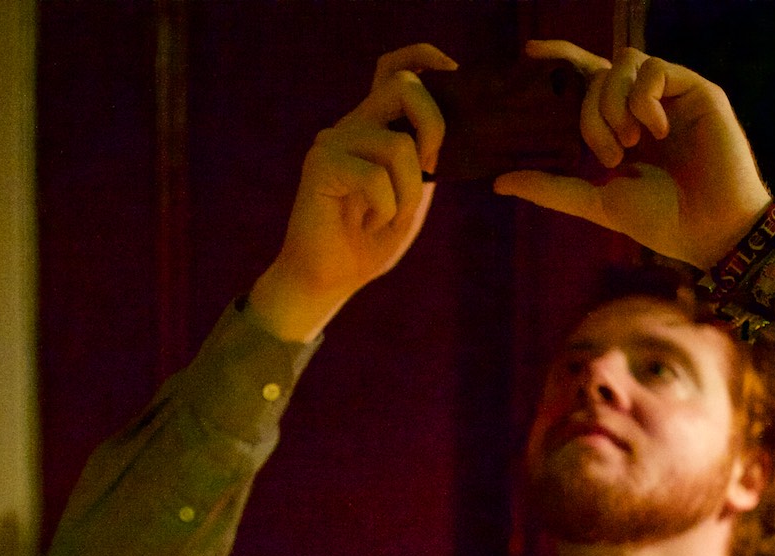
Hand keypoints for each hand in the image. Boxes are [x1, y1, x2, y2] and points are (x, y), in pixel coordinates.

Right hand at [251, 44, 455, 340]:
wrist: (329, 278)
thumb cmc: (370, 242)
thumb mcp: (413, 196)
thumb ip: (427, 160)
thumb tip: (453, 132)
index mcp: (375, 127)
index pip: (394, 67)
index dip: (424, 58)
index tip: (452, 75)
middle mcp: (353, 124)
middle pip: (405, 86)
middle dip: (434, 127)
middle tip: (432, 168)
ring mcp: (334, 140)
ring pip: (399, 144)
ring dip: (408, 192)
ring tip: (388, 217)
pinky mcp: (320, 163)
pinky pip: (375, 176)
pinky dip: (385, 207)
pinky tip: (368, 223)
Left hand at [493, 41, 771, 269]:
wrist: (709, 231)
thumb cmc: (659, 220)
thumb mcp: (595, 202)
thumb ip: (550, 187)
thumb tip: (498, 182)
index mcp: (619, 123)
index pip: (586, 77)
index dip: (560, 58)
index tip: (530, 53)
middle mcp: (643, 104)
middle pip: (598, 72)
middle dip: (590, 111)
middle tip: (607, 154)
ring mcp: (670, 95)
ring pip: (624, 64)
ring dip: (614, 104)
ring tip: (629, 145)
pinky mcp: (697, 91)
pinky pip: (656, 70)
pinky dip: (643, 99)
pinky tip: (653, 132)